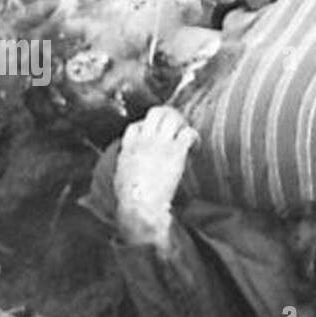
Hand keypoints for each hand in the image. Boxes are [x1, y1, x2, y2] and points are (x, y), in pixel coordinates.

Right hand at [113, 106, 198, 249]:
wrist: (141, 204)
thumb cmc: (130, 199)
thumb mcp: (120, 180)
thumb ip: (124, 171)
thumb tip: (125, 175)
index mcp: (129, 147)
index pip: (136, 126)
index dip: (146, 126)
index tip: (154, 134)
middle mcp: (144, 140)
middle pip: (156, 113)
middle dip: (168, 115)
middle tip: (176, 126)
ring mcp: (161, 143)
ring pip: (173, 117)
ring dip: (182, 123)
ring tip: (186, 134)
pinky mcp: (176, 151)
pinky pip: (188, 133)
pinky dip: (194, 137)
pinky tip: (195, 146)